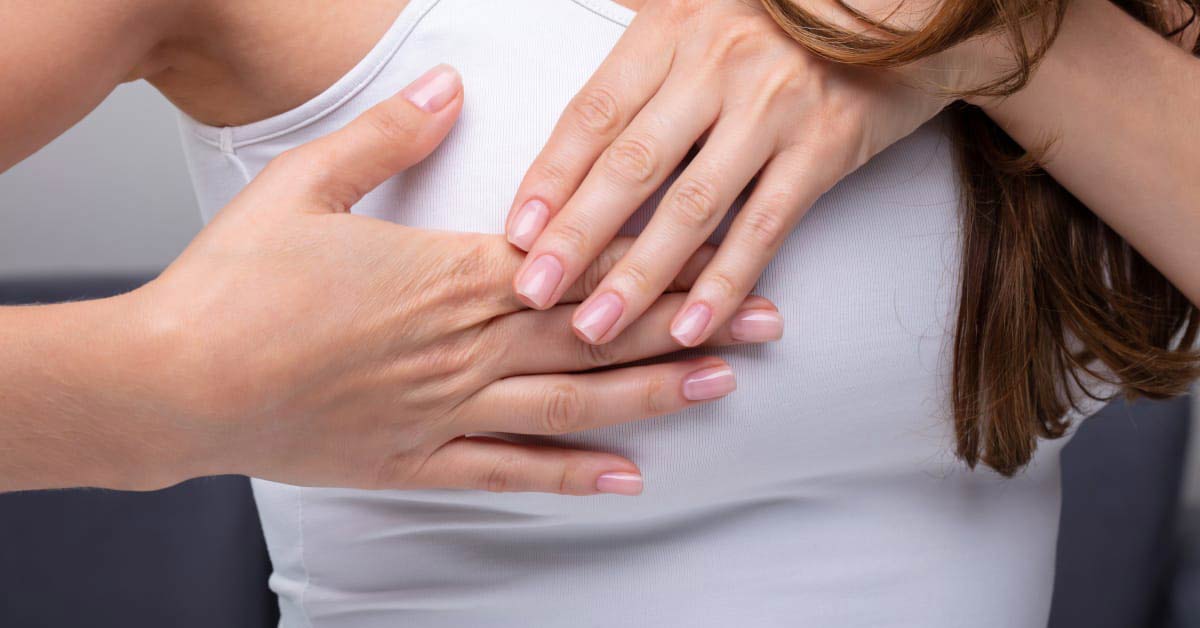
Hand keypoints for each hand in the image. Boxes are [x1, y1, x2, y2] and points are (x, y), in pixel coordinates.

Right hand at [132, 65, 776, 495]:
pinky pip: (509, 472)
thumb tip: (453, 87)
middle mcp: (464, 345)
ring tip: (724, 386)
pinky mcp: (415, 460)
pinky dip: (572, 476)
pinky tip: (628, 478)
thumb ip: (390, 135)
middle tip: (767, 323)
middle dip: (690, 325)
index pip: (579, 262)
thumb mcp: (306, 185)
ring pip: (574, 403)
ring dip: (655, 394)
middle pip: (600, 333)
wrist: (173, 380)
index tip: (720, 252)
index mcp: (448, 274)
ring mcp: (445, 409)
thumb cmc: (233, 284)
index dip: (657, 259)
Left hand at [505, 0, 951, 346]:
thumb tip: (574, 82)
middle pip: (631, 165)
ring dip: (639, 276)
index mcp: (672, 29)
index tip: (516, 234)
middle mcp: (716, 66)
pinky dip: (725, 281)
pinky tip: (689, 326)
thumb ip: (638, 43)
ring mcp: (773, 109)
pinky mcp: (825, 147)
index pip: (594, 115)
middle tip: (531, 292)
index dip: (550, 178)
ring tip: (595, 329)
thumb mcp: (699, 1)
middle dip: (576, 237)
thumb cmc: (784, 9)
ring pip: (692, 206)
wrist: (906, 1)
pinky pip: (765, 225)